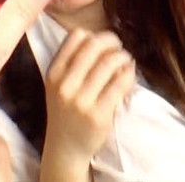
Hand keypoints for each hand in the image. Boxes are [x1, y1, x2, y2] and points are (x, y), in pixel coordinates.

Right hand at [41, 28, 135, 181]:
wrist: (65, 149)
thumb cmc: (66, 112)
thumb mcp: (59, 85)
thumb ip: (74, 62)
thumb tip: (104, 39)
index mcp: (54, 73)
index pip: (76, 37)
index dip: (96, 35)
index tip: (105, 44)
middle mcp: (65, 85)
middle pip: (94, 46)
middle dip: (113, 42)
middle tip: (120, 49)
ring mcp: (81, 101)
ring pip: (109, 63)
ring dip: (124, 57)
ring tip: (127, 62)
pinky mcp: (98, 115)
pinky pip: (120, 83)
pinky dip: (130, 74)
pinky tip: (129, 76)